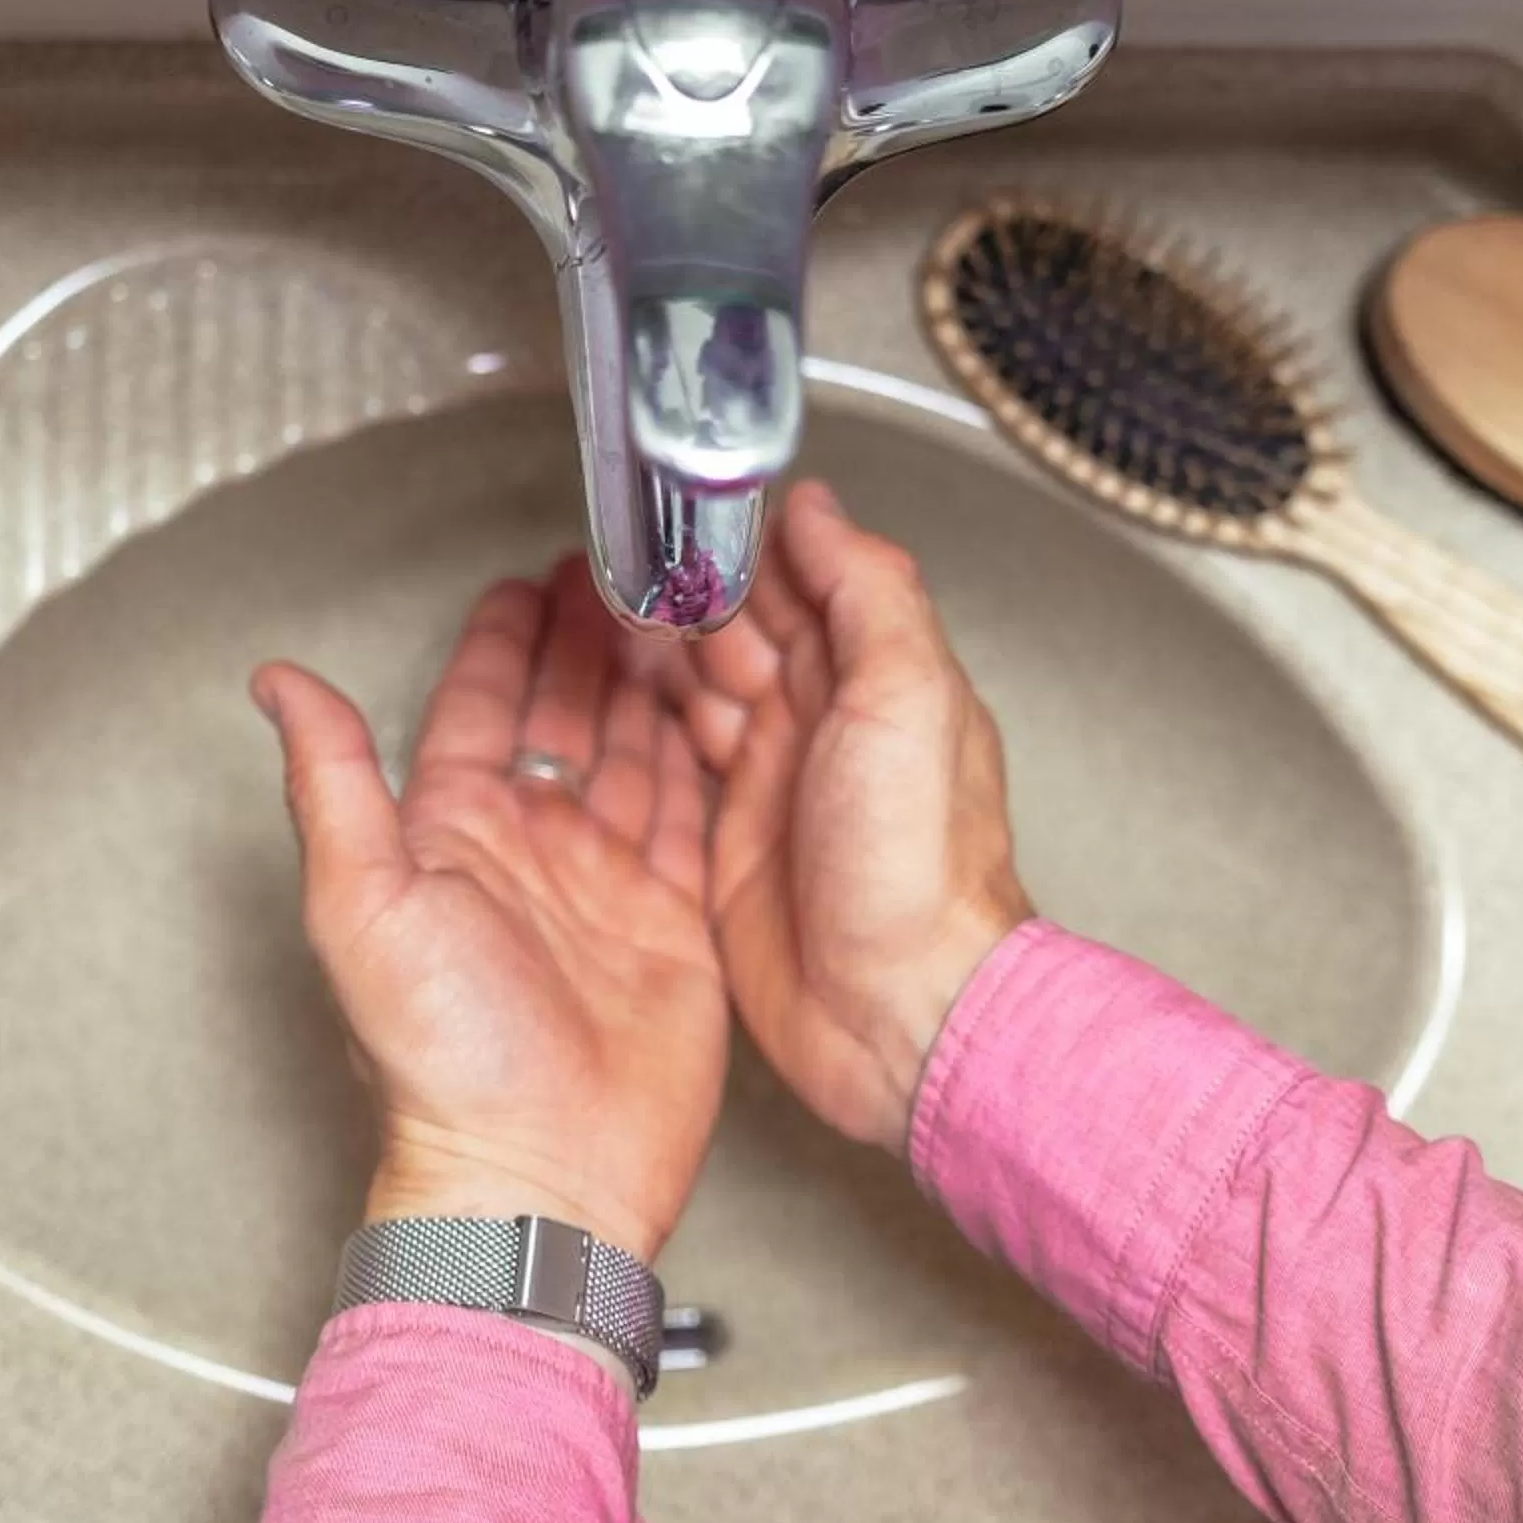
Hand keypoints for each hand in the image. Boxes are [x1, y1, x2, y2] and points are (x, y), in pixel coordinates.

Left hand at [254, 558, 725, 1261]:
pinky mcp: (670, 926)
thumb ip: (332, 782)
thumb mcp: (364, 904)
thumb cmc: (442, 1065)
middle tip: (629, 574)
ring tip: (685, 618)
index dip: (510, 637)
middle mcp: (529, 851)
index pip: (481, 705)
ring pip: (634, 754)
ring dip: (653, 685)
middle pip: (565, 716)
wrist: (540, 1175)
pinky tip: (722, 713)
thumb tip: (276, 683)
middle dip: (592, 641)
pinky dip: (708, 759)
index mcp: (451, 834)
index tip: (537, 577)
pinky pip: (692, 819)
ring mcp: (603, 886)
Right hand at [666, 482, 1028, 1149]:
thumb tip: (822, 510)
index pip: (805, 580)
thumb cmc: (921, 870)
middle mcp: (824, 725)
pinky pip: (676, 762)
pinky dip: (643, 723)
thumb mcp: (907, 697)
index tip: (689, 509)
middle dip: (688, 590)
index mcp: (875, 678)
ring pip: (703, 687)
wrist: (902, 1013)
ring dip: (657, 648)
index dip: (746, 543)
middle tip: (625, 556)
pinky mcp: (730, 843)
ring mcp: (773, 784)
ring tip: (602, 611)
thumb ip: (869, 593)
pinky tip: (610, 697)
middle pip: (744, 628)